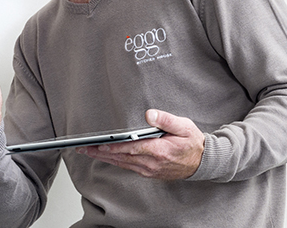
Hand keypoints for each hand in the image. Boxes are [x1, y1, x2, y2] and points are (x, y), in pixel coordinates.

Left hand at [76, 109, 204, 179]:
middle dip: (101, 153)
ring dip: (105, 158)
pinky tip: (107, 157)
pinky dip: (116, 162)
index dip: (114, 147)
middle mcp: (152, 163)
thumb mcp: (184, 126)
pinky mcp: (150, 172)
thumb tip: (150, 115)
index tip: (99, 145)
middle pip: (121, 158)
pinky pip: (128, 167)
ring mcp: (150, 169)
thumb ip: (166, 120)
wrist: (203, 163)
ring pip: (122, 164)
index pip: (131, 149)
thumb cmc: (193, 143)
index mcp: (159, 151)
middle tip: (83, 150)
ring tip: (89, 152)